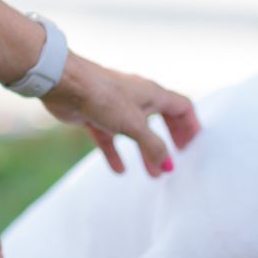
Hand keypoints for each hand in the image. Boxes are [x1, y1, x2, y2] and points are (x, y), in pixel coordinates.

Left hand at [42, 53, 199, 176]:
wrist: (63, 83)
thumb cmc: (103, 96)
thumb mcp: (134, 125)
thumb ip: (153, 146)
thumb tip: (168, 165)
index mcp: (153, 94)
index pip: (182, 107)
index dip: (191, 124)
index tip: (195, 144)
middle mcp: (137, 98)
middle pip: (162, 118)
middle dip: (171, 140)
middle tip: (177, 158)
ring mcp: (116, 106)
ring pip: (137, 131)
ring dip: (146, 152)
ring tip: (153, 174)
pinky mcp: (96, 115)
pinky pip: (111, 137)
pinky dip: (117, 153)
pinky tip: (119, 170)